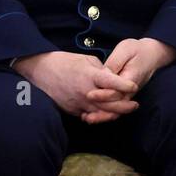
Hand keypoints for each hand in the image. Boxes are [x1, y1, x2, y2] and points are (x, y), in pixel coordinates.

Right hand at [12, 51, 138, 122]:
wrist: (41, 71)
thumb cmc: (64, 62)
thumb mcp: (86, 59)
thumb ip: (101, 70)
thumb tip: (112, 77)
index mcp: (90, 76)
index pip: (112, 83)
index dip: (124, 86)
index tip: (134, 87)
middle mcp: (85, 91)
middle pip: (110, 104)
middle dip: (125, 106)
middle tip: (135, 105)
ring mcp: (79, 103)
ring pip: (101, 113)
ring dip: (114, 113)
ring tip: (124, 111)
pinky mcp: (73, 110)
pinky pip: (90, 116)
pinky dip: (100, 116)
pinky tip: (107, 114)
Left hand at [87, 39, 175, 123]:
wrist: (152, 54)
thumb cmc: (137, 50)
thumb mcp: (125, 50)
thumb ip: (114, 63)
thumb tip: (103, 74)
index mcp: (130, 79)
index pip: (116, 91)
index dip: (102, 94)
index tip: (89, 95)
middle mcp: (130, 91)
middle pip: (116, 105)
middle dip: (100, 111)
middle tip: (85, 114)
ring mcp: (128, 94)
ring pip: (116, 109)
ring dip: (102, 116)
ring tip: (86, 118)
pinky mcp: (124, 95)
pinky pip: (115, 107)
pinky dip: (104, 113)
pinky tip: (90, 115)